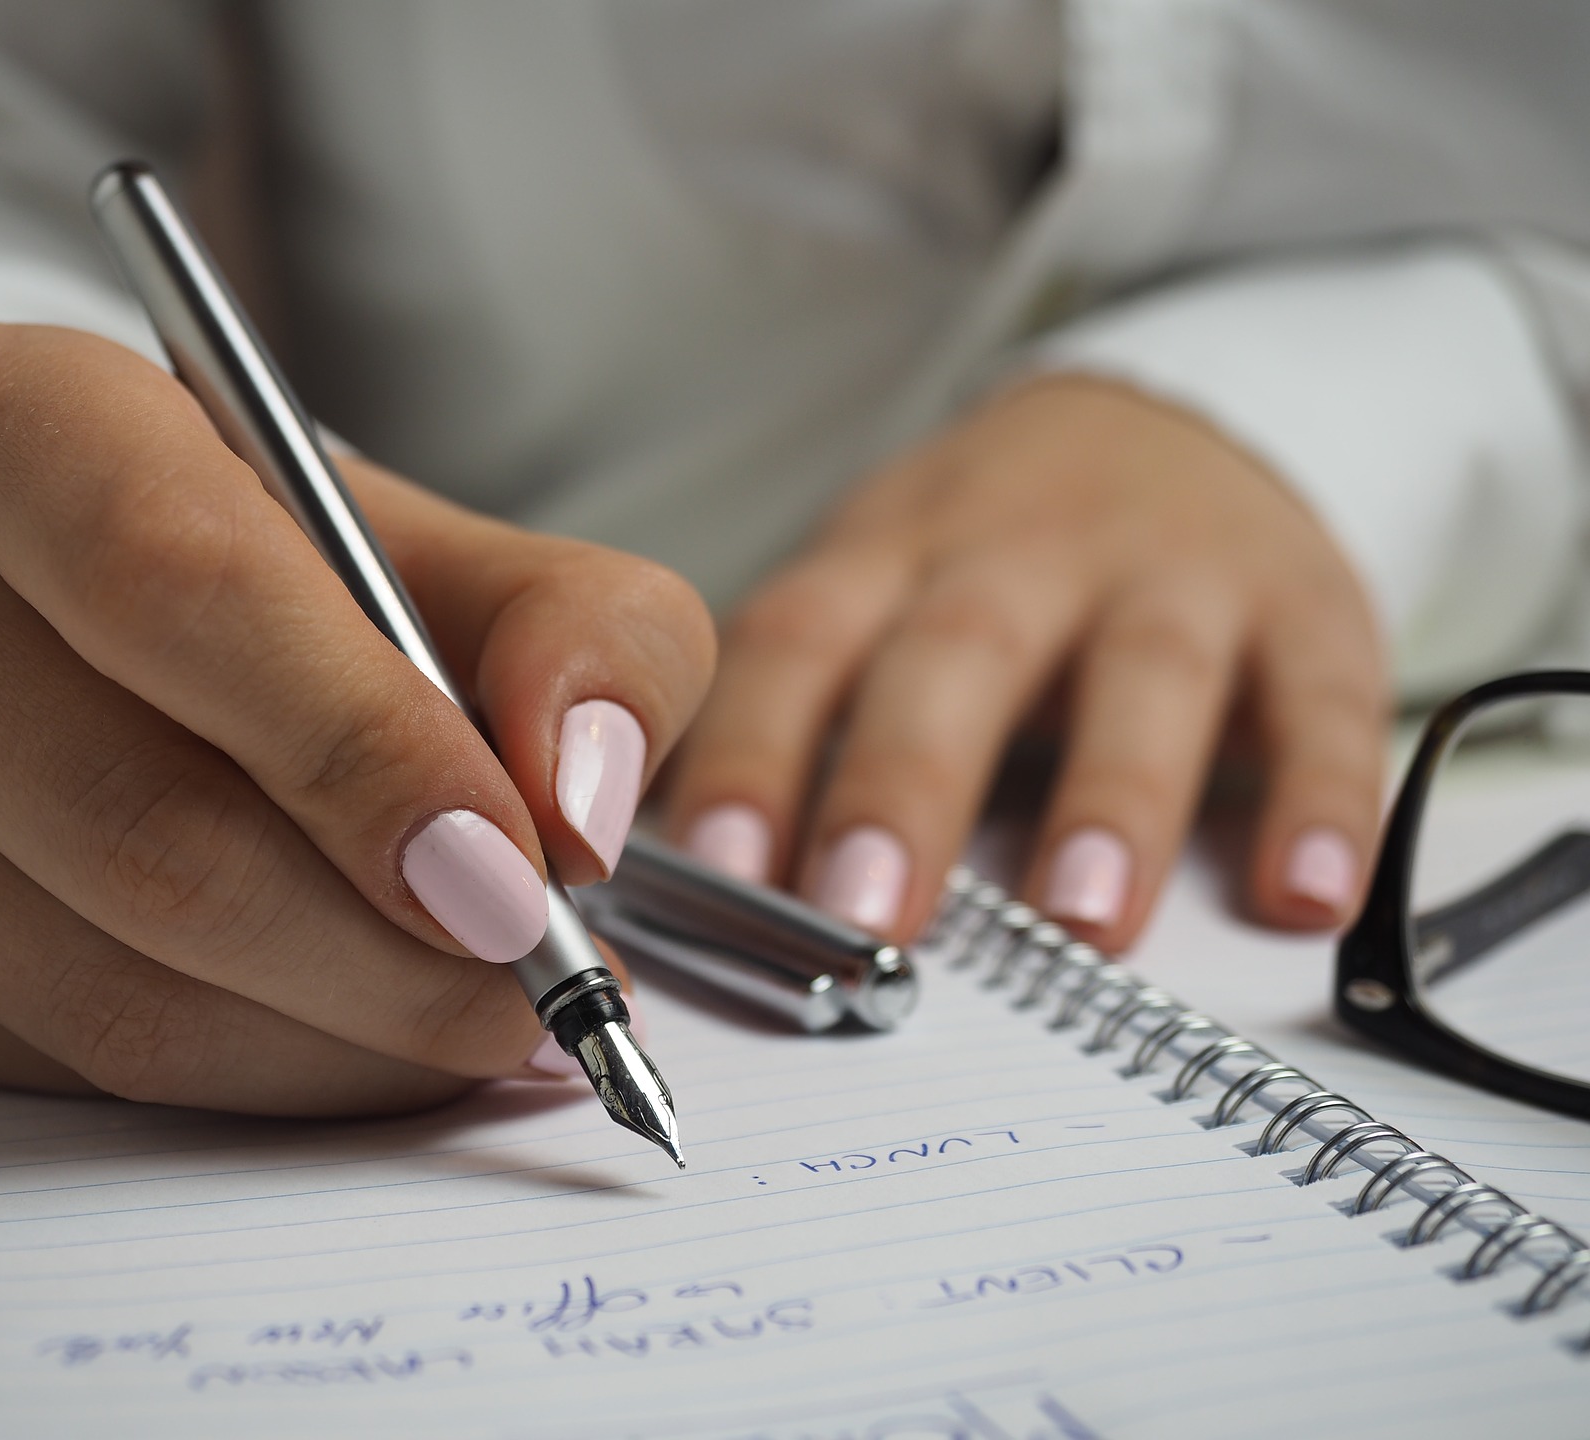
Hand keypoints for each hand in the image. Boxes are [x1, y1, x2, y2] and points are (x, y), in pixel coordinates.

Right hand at [0, 325, 713, 1113]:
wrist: (160, 637)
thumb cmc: (324, 584)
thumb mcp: (489, 560)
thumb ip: (588, 639)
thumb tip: (577, 806)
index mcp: (17, 419)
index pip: (177, 588)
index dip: (360, 748)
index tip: (515, 871)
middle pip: (138, 820)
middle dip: (380, 944)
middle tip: (537, 982)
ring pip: (110, 979)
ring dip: (343, 1036)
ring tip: (487, 1018)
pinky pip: (81, 1065)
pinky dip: (270, 1077)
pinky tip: (370, 1035)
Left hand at [665, 375, 1387, 950]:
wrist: (1169, 425)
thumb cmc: (985, 558)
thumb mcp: (876, 591)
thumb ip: (800, 717)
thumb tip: (689, 888)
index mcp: (891, 555)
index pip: (800, 644)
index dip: (752, 751)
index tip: (714, 872)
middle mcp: (1022, 552)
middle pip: (957, 654)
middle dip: (906, 784)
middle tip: (866, 914)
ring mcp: (1171, 572)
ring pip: (1143, 673)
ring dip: (1113, 797)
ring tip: (1081, 922)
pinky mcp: (1305, 606)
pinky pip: (1322, 699)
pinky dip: (1322, 797)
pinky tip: (1304, 895)